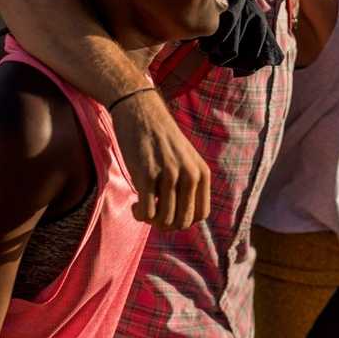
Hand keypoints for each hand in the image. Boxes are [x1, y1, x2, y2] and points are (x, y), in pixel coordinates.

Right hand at [111, 90, 210, 230]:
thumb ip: (189, 184)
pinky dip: (140, 215)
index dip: (184, 220)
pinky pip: (146, 213)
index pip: (201, 215)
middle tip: (154, 213)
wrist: (141, 113)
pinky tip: (136, 204)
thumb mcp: (186, 159)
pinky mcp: (147, 175)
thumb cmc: (161, 140)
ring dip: (151, 220)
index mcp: (202, 173)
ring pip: (164, 221)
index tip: (170, 212)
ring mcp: (169, 175)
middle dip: (166, 224)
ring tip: (144, 206)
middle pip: (182, 222)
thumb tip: (181, 219)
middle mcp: (189, 175)